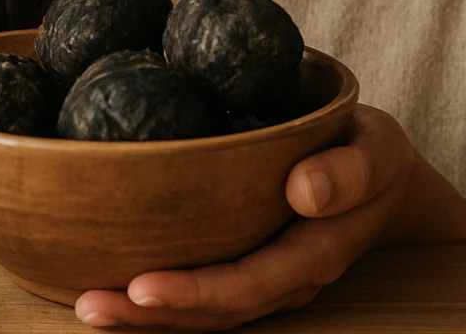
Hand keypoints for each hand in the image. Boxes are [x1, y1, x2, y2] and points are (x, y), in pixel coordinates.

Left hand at [73, 105, 465, 329]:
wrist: (378, 170)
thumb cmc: (370, 151)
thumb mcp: (378, 149)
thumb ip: (352, 170)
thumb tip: (304, 190)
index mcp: (315, 253)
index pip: (249, 284)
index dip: (195, 292)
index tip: (141, 287)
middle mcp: (285, 278)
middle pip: (215, 310)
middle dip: (149, 315)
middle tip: (89, 305)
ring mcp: (264, 279)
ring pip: (202, 311)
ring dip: (143, 316)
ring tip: (86, 305)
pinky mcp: (245, 266)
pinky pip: (199, 291)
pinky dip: (155, 298)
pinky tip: (108, 285)